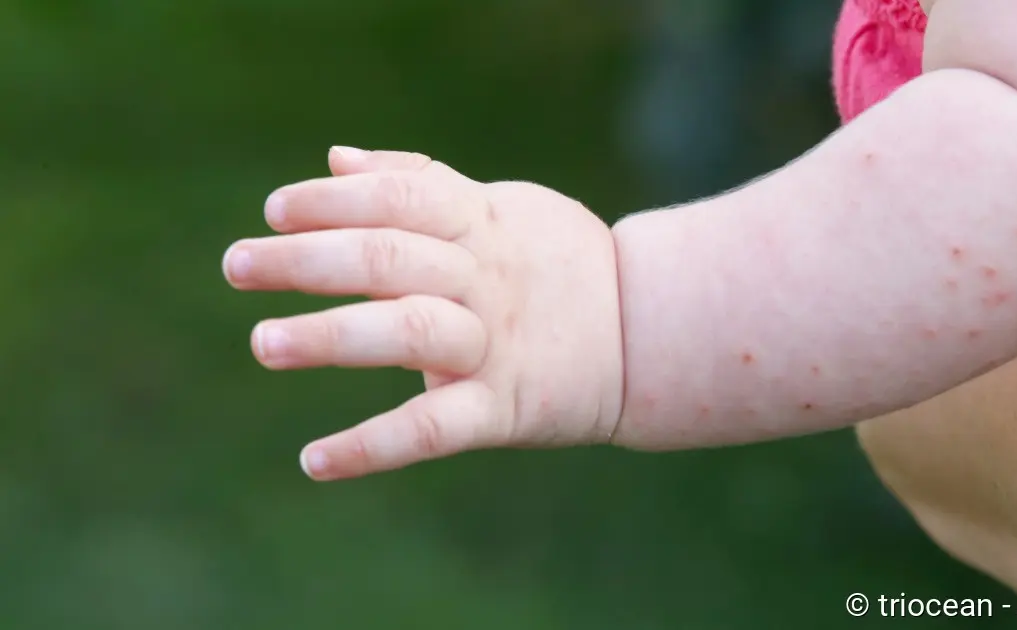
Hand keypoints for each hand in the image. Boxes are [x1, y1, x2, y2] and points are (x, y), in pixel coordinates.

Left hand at [222, 147, 624, 480]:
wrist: (648, 334)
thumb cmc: (561, 264)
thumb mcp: (503, 207)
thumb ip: (422, 182)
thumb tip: (336, 157)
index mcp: (485, 224)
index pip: (398, 199)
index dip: (333, 200)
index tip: (275, 209)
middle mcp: (485, 279)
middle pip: (389, 258)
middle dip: (307, 259)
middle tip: (238, 265)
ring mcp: (495, 345)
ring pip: (407, 332)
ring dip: (329, 337)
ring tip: (263, 342)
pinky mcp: (503, 410)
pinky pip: (432, 429)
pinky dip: (371, 448)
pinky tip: (313, 461)